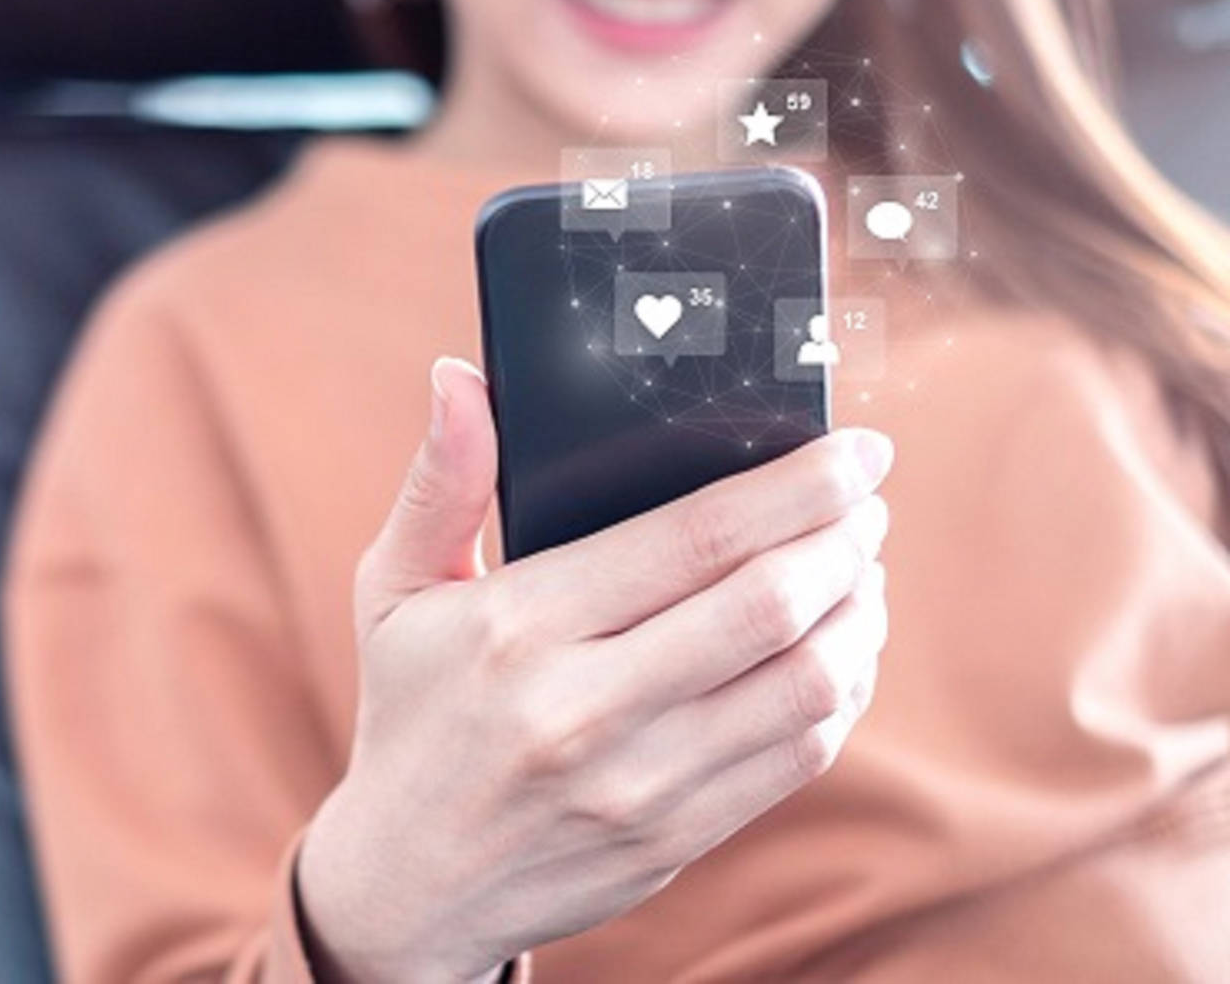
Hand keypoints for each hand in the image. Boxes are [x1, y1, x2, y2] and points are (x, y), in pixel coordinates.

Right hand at [297, 357, 892, 983]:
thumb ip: (441, 481)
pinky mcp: (675, 838)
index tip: (854, 450)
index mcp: (517, 630)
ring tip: (860, 567)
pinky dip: (840, 687)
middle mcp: (582, 709)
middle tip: (868, 498)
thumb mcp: (395, 592)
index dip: (795, 485)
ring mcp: (638, 784)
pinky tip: (837, 647)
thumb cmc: (410, 714)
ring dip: (859, 610)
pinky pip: (799, 753)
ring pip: (805, 681)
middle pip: (768, 603)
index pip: (692, 538)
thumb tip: (460, 378)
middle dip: (845, 535)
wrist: (408, 885)